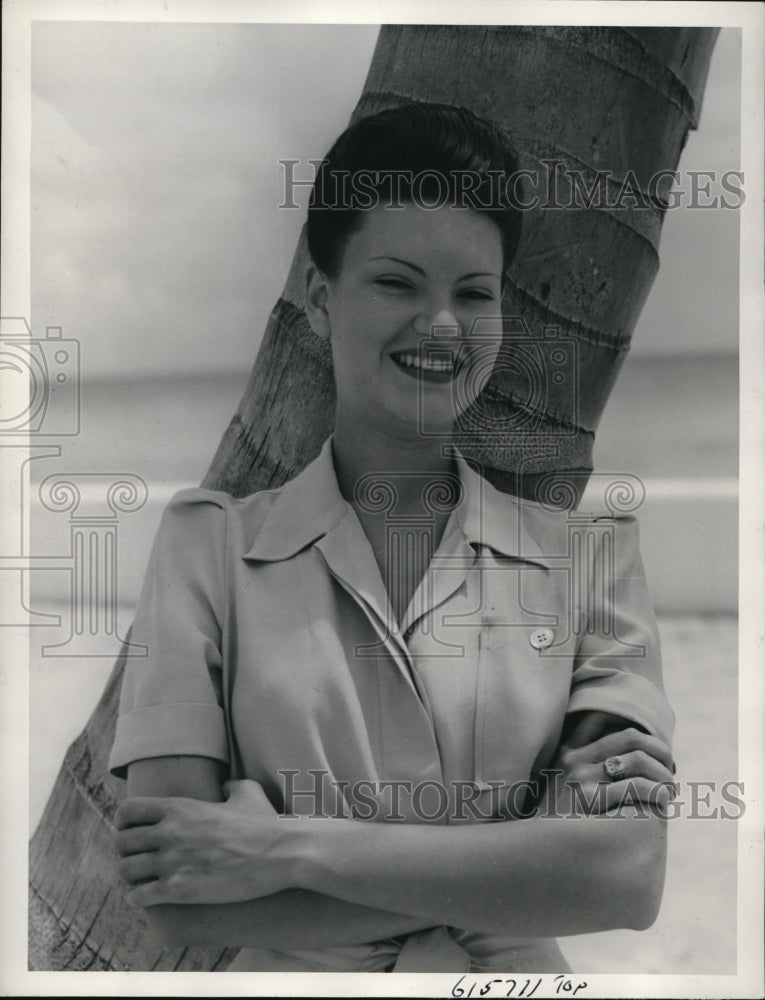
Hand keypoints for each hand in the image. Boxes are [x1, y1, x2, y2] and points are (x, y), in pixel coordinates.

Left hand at [114, 779, 294, 905]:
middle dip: (127, 852)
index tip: (134, 832)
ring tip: (142, 880)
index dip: (125, 822)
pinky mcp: (179, 890)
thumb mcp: (248, 793)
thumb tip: (225, 786)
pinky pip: (139, 897)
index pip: (128, 811)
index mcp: (180, 807)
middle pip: (121, 842)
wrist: (280, 854)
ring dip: (131, 877)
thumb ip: (231, 785)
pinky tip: (149, 898)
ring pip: (125, 870)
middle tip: (139, 859)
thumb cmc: (266, 824)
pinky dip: (138, 899)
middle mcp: (170, 832)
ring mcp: (172, 861)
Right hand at [545, 711, 676, 816]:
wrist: (540, 856)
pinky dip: (657, 792)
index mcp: (569, 752)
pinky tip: (662, 802)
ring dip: (663, 775)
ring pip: (638, 760)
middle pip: (631, 737)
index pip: (602, 718)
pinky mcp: (589, 801)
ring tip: (670, 792)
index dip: (636, 728)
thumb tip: (640, 761)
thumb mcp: (566, 790)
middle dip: (660, 752)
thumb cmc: (564, 827)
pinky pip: (635, 787)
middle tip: (672, 772)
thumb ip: (591, 771)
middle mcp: (574, 760)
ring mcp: (580, 778)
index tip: (656, 750)